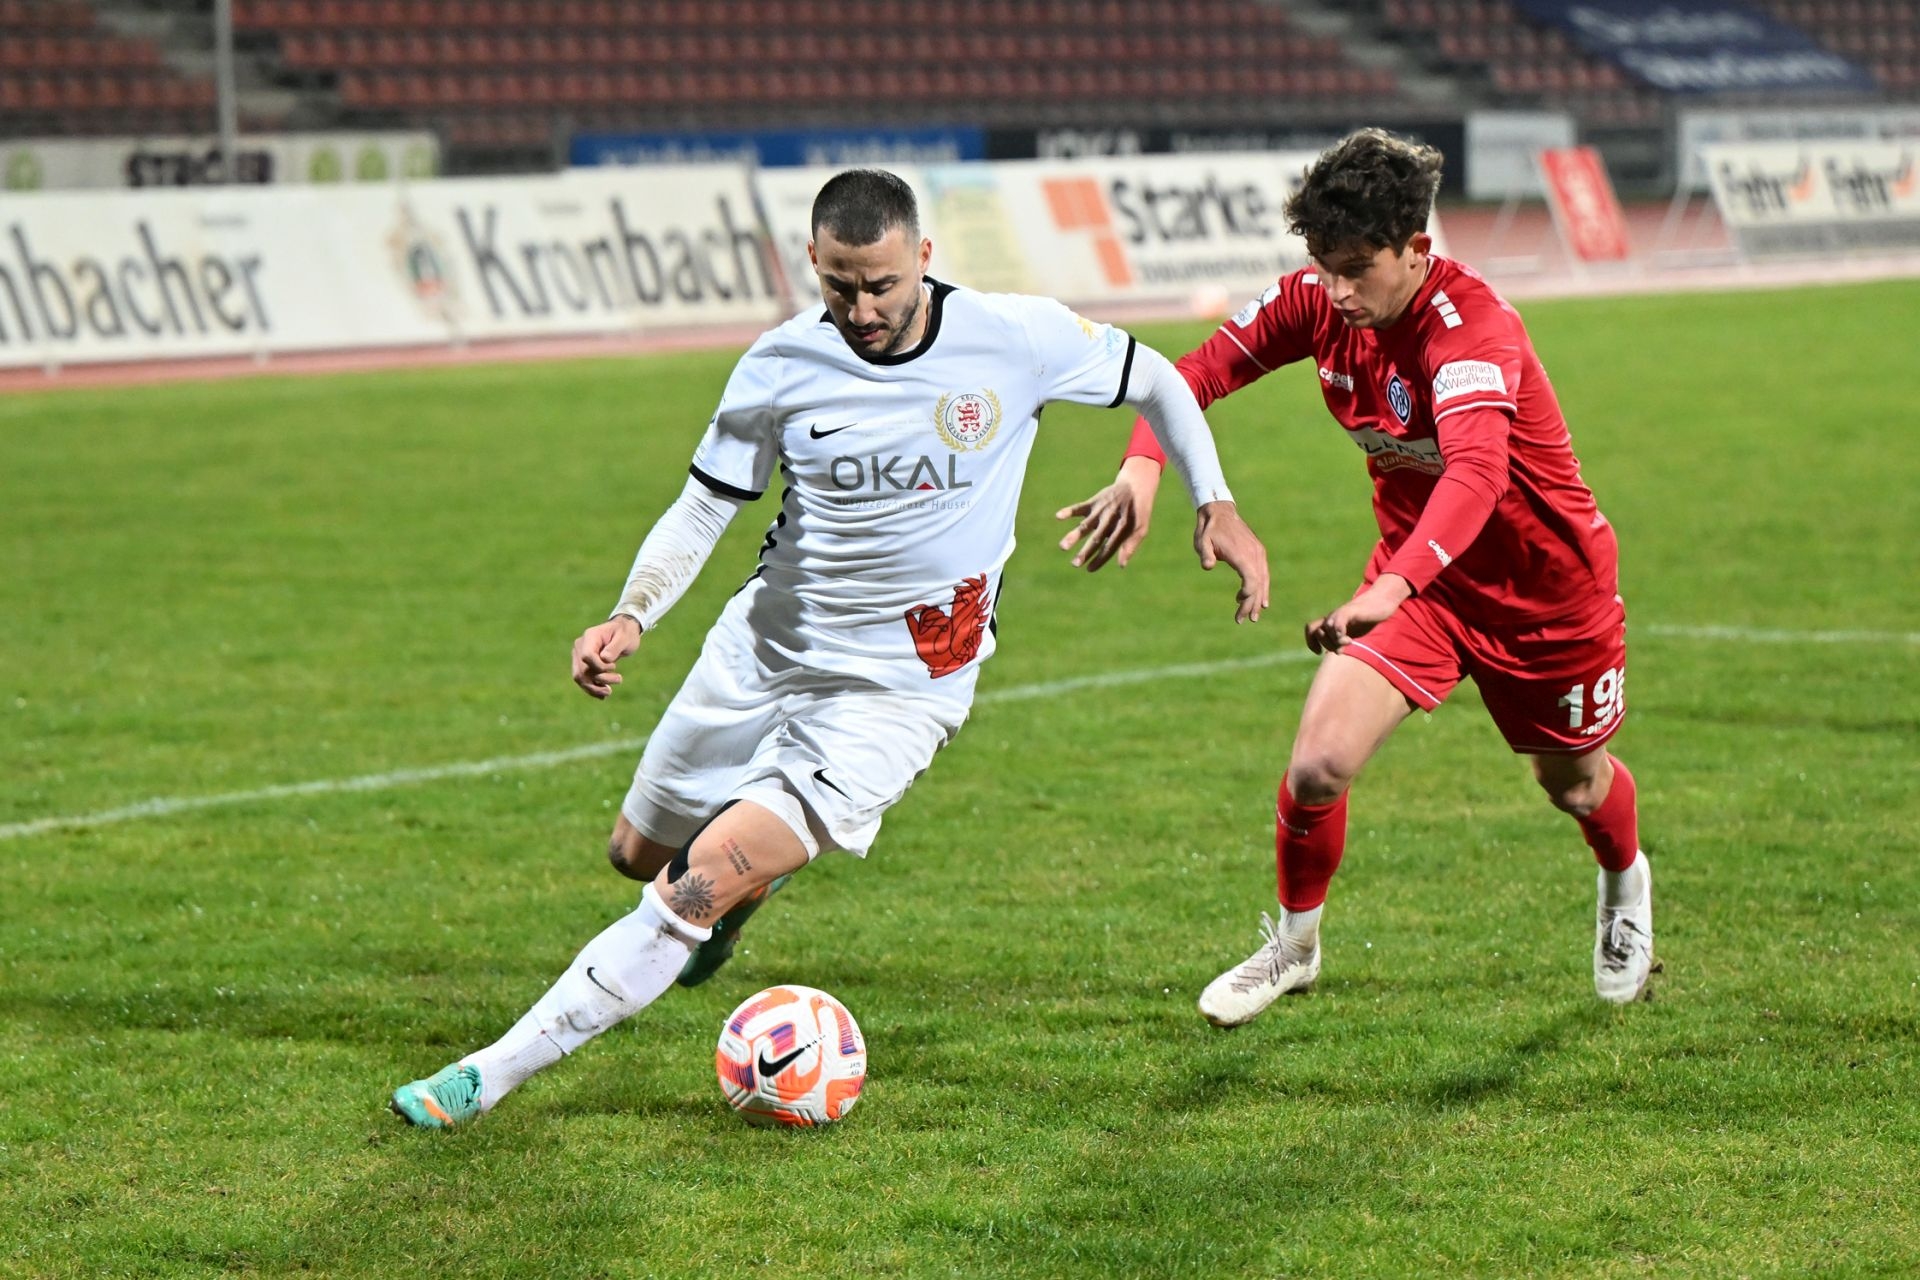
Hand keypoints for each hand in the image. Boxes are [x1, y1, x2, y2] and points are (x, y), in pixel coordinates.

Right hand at [573, 615, 641, 698]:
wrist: (623, 631)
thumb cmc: (625, 633)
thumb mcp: (625, 638)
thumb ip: (615, 647)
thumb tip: (604, 659)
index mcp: (590, 637)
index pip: (586, 656)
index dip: (599, 666)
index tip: (614, 666)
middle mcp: (580, 646)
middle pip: (581, 670)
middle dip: (599, 680)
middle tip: (619, 679)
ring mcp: (579, 656)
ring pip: (580, 678)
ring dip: (594, 688)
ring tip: (609, 692)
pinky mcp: (583, 664)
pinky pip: (583, 680)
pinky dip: (592, 689)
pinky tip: (602, 696)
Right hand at [1055, 456, 1163, 570]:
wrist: (1136, 486)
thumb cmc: (1138, 513)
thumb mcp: (1141, 529)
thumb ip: (1131, 546)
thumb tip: (1121, 565)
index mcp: (1123, 528)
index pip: (1110, 546)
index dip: (1100, 558)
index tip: (1089, 569)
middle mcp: (1111, 519)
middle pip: (1096, 538)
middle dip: (1085, 551)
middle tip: (1075, 564)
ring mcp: (1101, 510)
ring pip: (1086, 525)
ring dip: (1074, 536)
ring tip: (1063, 546)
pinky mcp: (1094, 502)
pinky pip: (1080, 507)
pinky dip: (1070, 511)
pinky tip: (1058, 516)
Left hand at [1194, 501, 1270, 622]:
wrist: (1220, 511)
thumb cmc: (1209, 529)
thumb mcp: (1202, 541)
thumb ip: (1205, 554)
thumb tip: (1207, 566)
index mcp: (1242, 554)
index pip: (1251, 580)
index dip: (1248, 596)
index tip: (1238, 607)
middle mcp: (1254, 554)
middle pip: (1258, 584)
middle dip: (1251, 604)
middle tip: (1242, 620)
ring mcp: (1258, 552)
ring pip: (1263, 580)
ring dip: (1259, 598)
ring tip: (1253, 616)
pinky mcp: (1258, 551)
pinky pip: (1263, 573)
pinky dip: (1262, 587)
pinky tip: (1260, 600)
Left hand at [1305, 575, 1411, 653]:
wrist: (1380, 602)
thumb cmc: (1366, 618)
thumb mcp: (1352, 631)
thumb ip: (1343, 640)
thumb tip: (1337, 652)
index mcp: (1331, 622)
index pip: (1310, 629)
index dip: (1310, 642)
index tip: (1319, 652)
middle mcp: (1332, 617)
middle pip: (1317, 632)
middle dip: (1326, 645)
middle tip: (1341, 648)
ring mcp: (1340, 613)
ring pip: (1327, 629)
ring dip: (1336, 641)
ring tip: (1350, 642)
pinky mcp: (1351, 611)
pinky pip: (1338, 621)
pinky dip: (1339, 633)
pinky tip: (1350, 639)